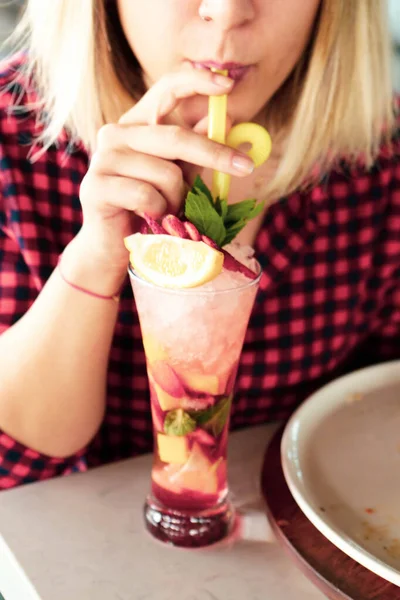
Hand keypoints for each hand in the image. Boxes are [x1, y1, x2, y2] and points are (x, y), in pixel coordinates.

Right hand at [78, 68, 253, 273]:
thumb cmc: (148, 209)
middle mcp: (116, 134)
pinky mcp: (96, 186)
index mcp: (136, 125)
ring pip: (166, 174)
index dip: (198, 81)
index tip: (229, 84)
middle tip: (245, 167)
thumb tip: (228, 121)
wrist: (113, 247)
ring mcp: (103, 159)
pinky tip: (148, 219)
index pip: (166, 89)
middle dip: (215, 154)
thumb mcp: (178, 175)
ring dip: (177, 200)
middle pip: (176, 137)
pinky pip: (147, 196)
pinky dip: (158, 212)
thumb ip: (196, 150)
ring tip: (167, 212)